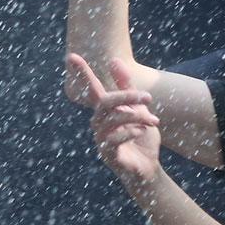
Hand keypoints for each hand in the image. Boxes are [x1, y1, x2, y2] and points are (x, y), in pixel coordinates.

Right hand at [66, 54, 161, 186]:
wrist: (148, 168)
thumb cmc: (141, 139)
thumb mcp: (140, 109)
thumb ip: (128, 88)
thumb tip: (114, 60)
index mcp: (106, 112)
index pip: (92, 89)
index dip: (83, 73)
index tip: (70, 55)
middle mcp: (99, 124)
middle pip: (104, 103)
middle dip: (126, 96)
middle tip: (148, 97)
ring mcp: (101, 139)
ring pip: (112, 120)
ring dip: (135, 116)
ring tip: (153, 120)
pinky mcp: (107, 155)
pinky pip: (112, 140)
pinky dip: (128, 132)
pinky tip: (141, 131)